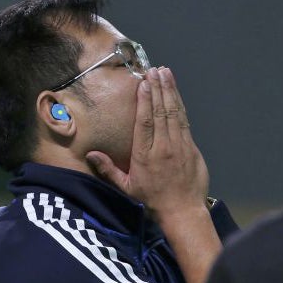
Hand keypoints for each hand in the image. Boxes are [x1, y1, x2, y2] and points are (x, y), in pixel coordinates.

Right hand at [87, 66, 209, 220]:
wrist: (183, 212)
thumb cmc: (153, 200)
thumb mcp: (127, 187)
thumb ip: (108, 169)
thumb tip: (90, 154)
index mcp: (145, 155)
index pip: (145, 123)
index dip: (144, 101)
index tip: (143, 84)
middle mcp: (163, 148)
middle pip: (160, 113)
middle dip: (158, 89)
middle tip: (154, 70)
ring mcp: (180, 146)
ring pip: (174, 114)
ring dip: (170, 92)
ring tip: (166, 74)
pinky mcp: (192, 148)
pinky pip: (185, 122)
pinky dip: (180, 106)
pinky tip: (176, 94)